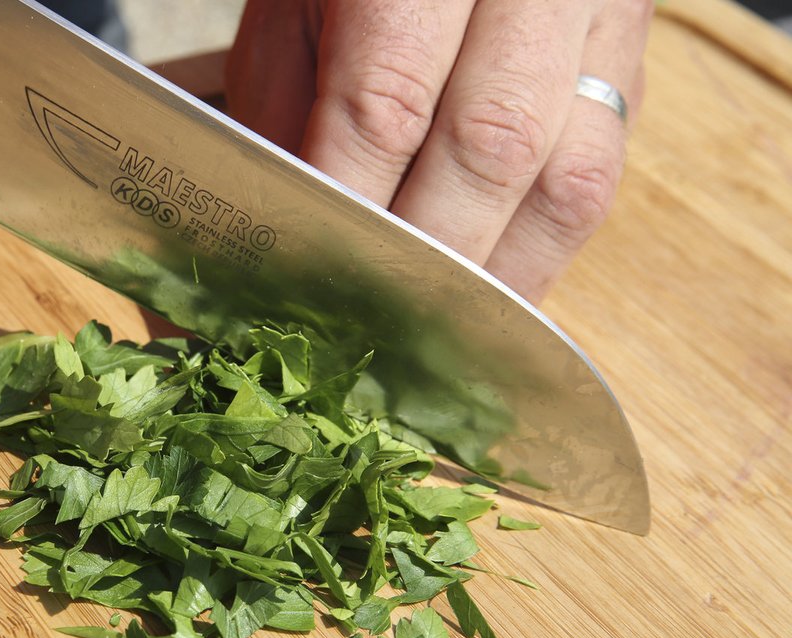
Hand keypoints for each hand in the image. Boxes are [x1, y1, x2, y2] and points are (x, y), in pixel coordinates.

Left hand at [226, 0, 651, 300]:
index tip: (314, 285)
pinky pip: (599, 184)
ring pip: (570, 179)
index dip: (352, 212)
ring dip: (496, 278)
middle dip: (425, 259)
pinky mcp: (628, 72)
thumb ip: (289, 125)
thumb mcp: (295, 23)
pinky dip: (536, 257)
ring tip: (435, 335)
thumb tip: (281, 251)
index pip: (386, 105)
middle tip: (372, 329)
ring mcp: (597, 25)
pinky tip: (486, 299)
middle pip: (493, 146)